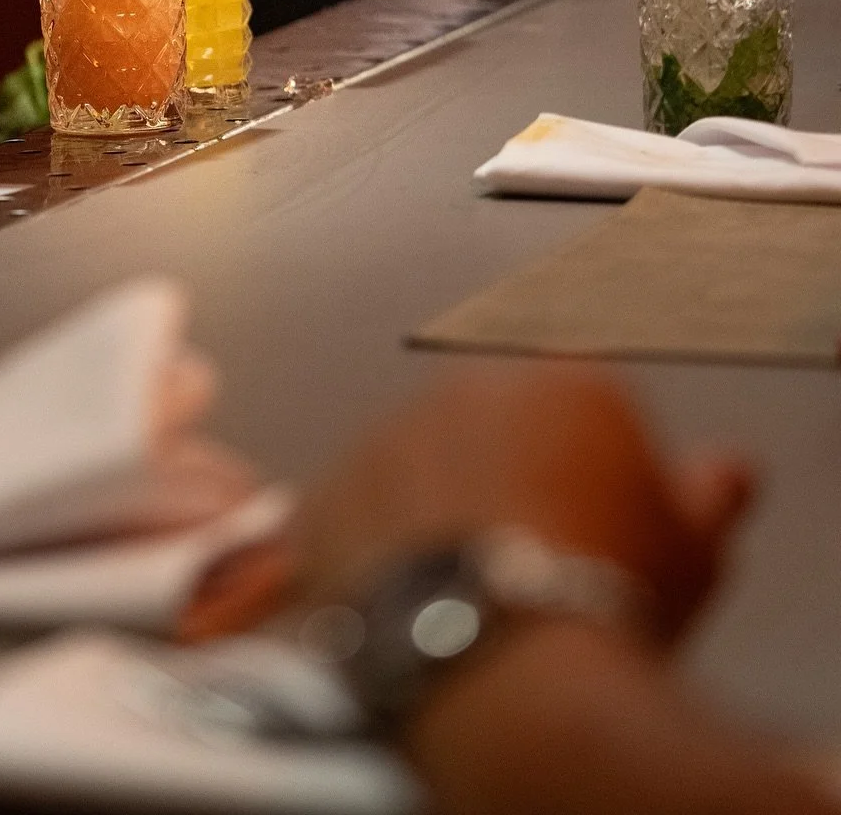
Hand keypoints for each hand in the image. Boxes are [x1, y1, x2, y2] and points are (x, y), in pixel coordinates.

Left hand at [294, 365, 753, 643]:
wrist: (508, 670)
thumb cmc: (609, 606)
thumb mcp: (690, 552)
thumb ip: (703, 495)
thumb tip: (725, 473)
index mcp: (567, 382)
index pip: (577, 406)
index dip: (589, 467)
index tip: (595, 523)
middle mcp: (468, 386)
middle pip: (488, 427)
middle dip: (502, 477)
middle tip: (528, 559)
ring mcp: (387, 435)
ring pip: (412, 468)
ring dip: (428, 511)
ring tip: (465, 594)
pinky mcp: (327, 492)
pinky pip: (346, 518)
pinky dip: (366, 554)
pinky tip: (403, 606)